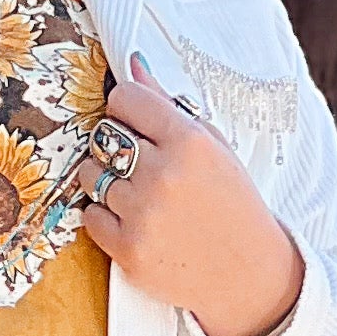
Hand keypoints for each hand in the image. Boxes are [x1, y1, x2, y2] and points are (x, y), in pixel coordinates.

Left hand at [79, 65, 303, 335]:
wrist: (247, 271)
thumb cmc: (231, 202)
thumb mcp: (213, 147)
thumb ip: (169, 107)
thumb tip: (132, 64)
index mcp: (189, 141)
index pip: (125, 99)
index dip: (125, 108)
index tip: (134, 122)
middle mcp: (163, 174)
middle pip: (103, 136)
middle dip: (114, 145)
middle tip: (139, 163)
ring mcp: (143, 214)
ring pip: (90, 175)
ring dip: (105, 180)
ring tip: (136, 193)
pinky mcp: (128, 250)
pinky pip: (89, 215)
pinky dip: (103, 216)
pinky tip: (132, 219)